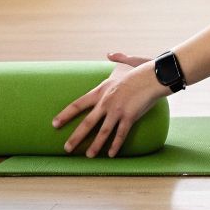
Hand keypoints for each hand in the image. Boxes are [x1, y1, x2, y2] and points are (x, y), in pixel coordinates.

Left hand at [52, 52, 167, 156]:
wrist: (155, 76)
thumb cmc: (142, 69)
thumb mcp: (126, 62)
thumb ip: (116, 59)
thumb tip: (109, 53)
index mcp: (101, 90)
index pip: (78, 104)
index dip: (65, 115)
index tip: (54, 124)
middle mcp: (106, 102)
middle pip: (87, 123)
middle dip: (76, 137)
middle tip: (66, 148)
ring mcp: (117, 110)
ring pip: (102, 132)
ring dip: (95, 146)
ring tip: (88, 156)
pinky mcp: (129, 117)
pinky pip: (120, 134)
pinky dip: (115, 145)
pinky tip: (110, 154)